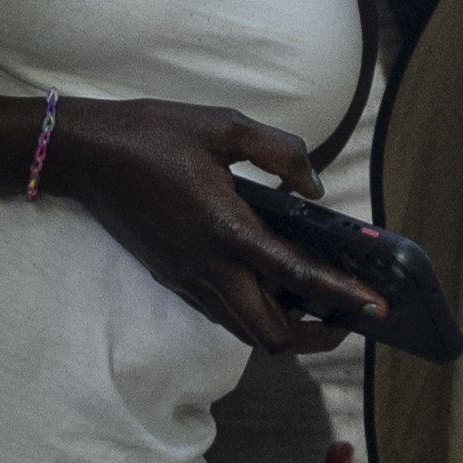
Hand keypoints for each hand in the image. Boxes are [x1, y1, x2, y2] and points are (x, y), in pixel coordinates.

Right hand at [46, 101, 392, 358]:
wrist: (86, 155)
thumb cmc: (153, 134)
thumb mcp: (223, 125)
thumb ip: (280, 151)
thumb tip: (314, 187)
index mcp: (226, 230)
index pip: (297, 277)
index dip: (342, 295)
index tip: (376, 305)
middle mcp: (209, 268)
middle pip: (271, 334)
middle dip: (317, 336)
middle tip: (348, 316)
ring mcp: (189, 280)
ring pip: (246, 332)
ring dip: (286, 330)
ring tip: (318, 309)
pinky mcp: (174, 279)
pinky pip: (224, 314)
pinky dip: (256, 314)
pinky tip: (272, 289)